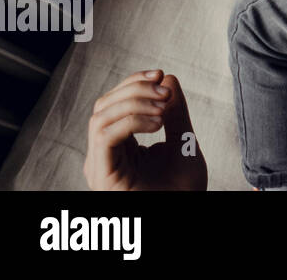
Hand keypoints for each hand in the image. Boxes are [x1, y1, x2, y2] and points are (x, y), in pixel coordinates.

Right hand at [83, 69, 207, 189]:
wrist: (187, 213)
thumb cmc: (183, 188)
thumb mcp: (184, 142)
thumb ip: (175, 113)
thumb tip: (169, 78)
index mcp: (119, 144)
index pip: (115, 102)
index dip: (135, 82)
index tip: (162, 74)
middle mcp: (104, 153)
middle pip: (104, 104)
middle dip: (135, 89)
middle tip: (166, 91)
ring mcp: (100, 165)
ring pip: (100, 116)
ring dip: (134, 103)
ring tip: (163, 108)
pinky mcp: (101, 175)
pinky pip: (104, 136)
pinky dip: (131, 121)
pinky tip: (157, 123)